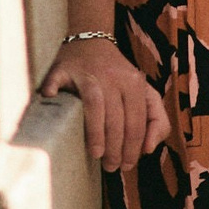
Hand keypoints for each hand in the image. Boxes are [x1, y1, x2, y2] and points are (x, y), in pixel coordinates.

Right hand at [38, 33, 171, 171]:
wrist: (91, 42)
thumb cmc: (119, 77)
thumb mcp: (145, 94)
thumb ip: (157, 120)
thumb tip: (149, 149)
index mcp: (134, 82)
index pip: (136, 121)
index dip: (133, 148)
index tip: (127, 166)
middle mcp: (112, 75)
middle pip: (117, 117)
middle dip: (116, 148)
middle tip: (110, 166)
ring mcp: (87, 71)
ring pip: (95, 105)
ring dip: (96, 132)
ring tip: (96, 154)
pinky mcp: (64, 68)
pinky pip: (57, 79)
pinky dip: (53, 89)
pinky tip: (50, 100)